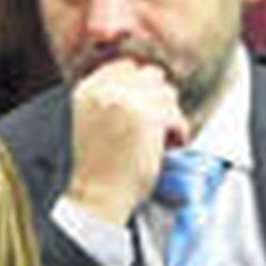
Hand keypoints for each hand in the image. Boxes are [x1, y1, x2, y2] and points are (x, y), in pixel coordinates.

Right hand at [64, 58, 189, 225]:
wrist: (96, 198)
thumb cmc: (96, 168)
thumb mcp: (91, 120)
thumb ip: (110, 97)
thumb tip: (147, 80)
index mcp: (88, 90)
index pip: (125, 66)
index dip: (138, 86)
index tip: (142, 105)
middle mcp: (107, 91)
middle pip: (149, 75)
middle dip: (156, 98)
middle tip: (154, 123)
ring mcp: (128, 102)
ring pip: (167, 93)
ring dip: (169, 115)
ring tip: (160, 137)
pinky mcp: (149, 119)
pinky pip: (177, 115)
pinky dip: (178, 132)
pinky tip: (168, 146)